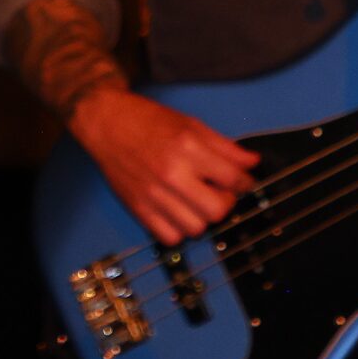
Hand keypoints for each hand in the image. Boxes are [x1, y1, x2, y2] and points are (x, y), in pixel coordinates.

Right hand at [68, 89, 259, 244]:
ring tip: (196, 202)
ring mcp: (153, 194)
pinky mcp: (138, 209)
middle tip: (218, 192)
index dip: (245, 183)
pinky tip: (177, 212)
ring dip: (202, 218)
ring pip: (196, 228)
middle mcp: (172, 173)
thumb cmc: (148, 121)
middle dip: (225, 203)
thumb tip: (251, 162)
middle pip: (218, 210)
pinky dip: (178, 230)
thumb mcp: (191, 124)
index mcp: (188, 147)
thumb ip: (224, 146)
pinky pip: (170, 238)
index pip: (232, 178)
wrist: (106, 123)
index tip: (243, 182)